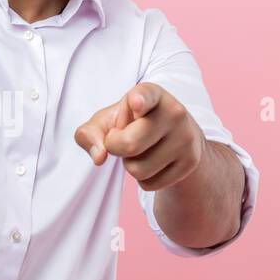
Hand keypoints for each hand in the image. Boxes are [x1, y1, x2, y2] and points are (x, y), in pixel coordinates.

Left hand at [73, 82, 204, 189]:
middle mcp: (174, 112)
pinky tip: (153, 162)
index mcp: (152, 94)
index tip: (134, 102)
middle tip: (122, 139)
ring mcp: (186, 138)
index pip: (146, 95)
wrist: (175, 138)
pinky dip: (143, 179)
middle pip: (129, 144)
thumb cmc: (132, 124)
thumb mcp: (107, 121)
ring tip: (142, 150)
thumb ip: (89, 133)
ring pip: (138, 169)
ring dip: (130, 165)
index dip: (139, 99)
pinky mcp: (190, 162)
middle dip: (116, 148)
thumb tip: (99, 157)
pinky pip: (150, 185)